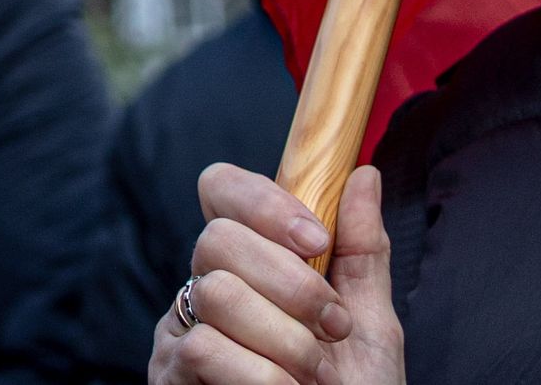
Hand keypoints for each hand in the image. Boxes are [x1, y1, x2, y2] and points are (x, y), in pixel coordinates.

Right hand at [148, 163, 402, 384]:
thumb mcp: (371, 327)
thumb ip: (362, 253)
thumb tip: (363, 175)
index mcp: (251, 264)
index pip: (221, 189)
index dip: (263, 202)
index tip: (316, 241)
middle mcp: (206, 287)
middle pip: (218, 237)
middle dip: (292, 284)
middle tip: (332, 330)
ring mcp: (181, 330)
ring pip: (216, 293)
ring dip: (285, 340)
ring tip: (311, 377)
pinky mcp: (169, 375)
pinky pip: (203, 348)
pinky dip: (259, 376)